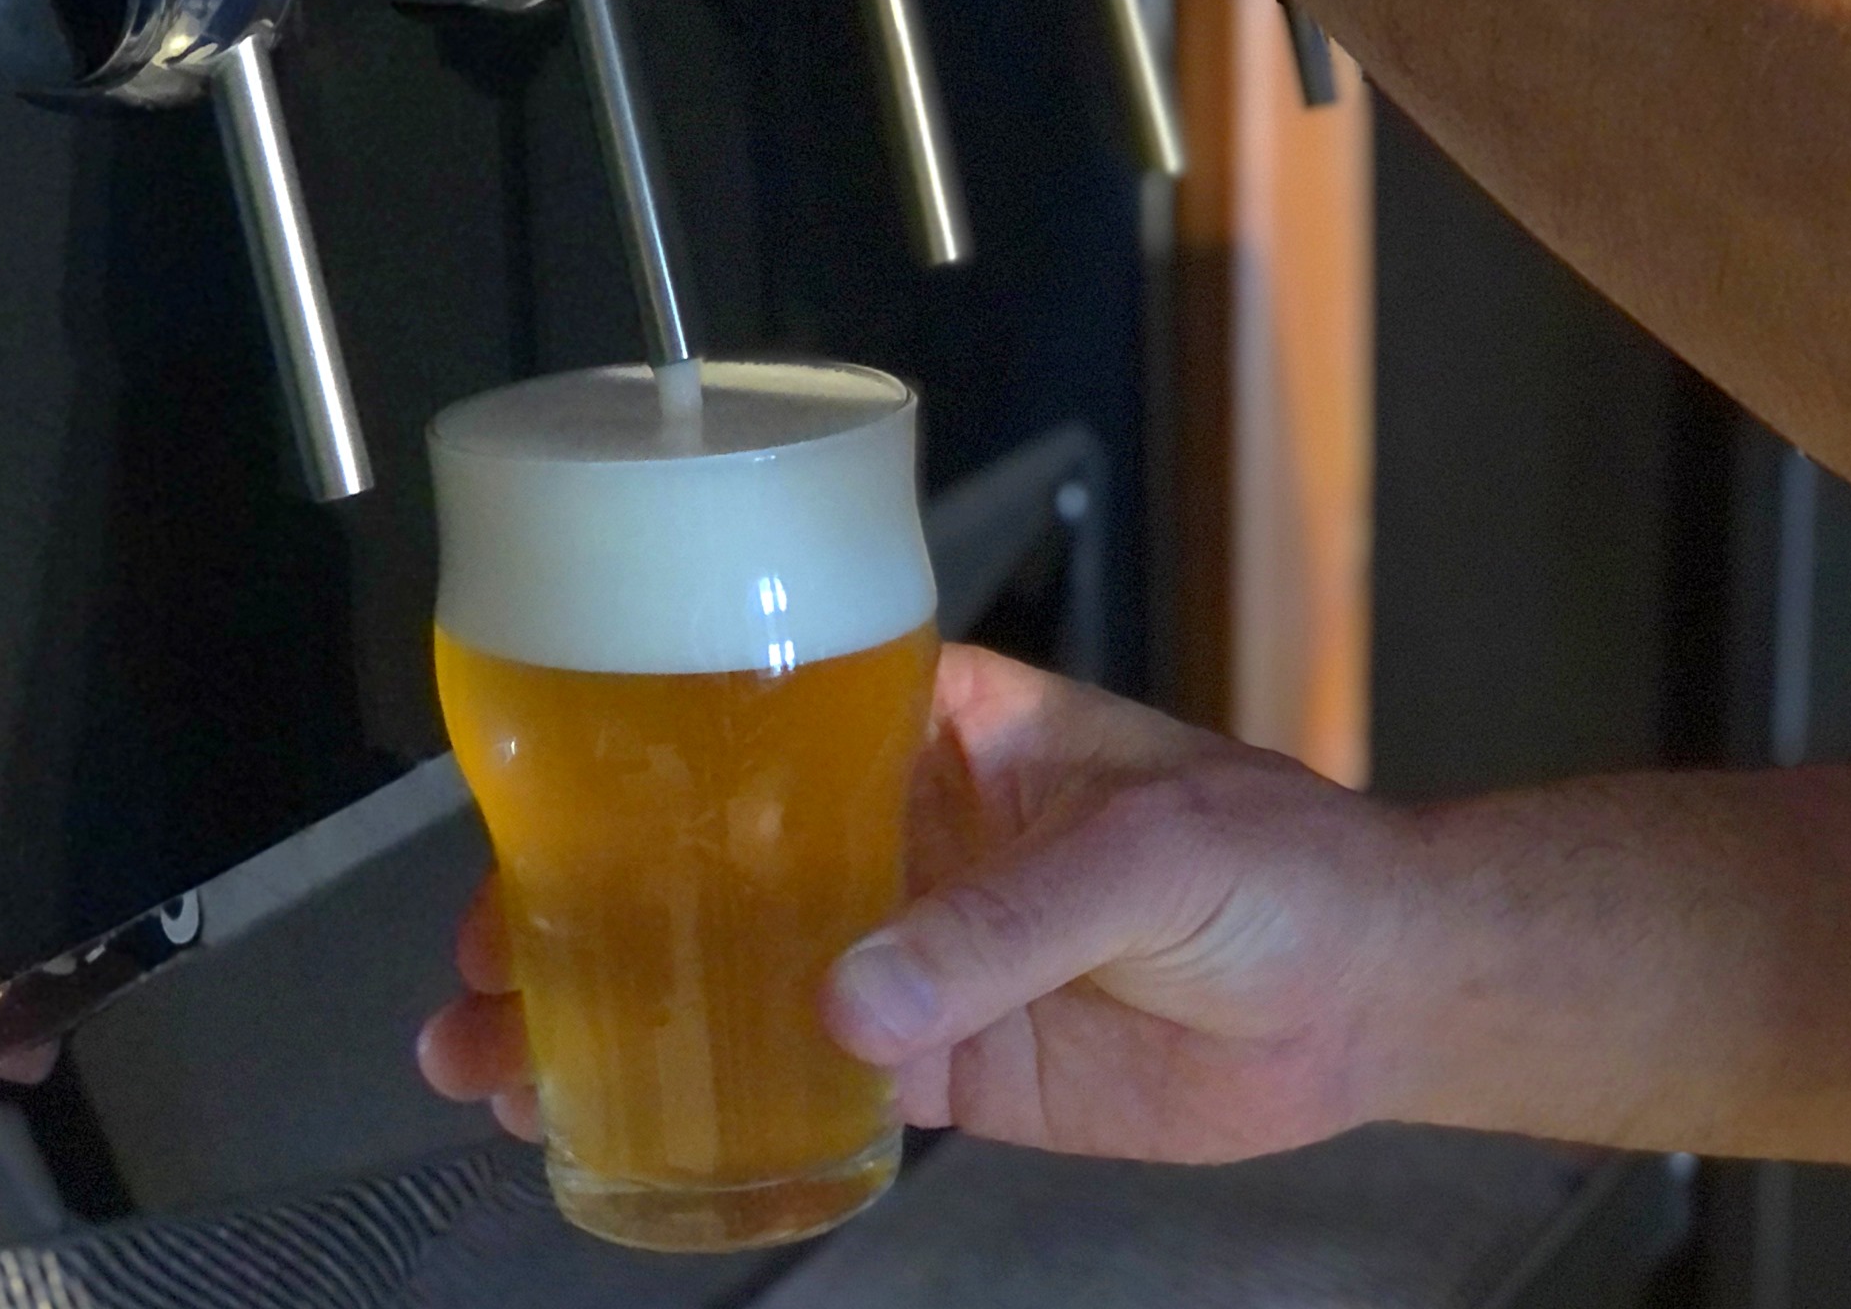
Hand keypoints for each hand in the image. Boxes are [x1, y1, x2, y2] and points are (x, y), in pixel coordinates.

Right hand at [420, 645, 1411, 1164]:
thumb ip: (1004, 922)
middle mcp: (905, 831)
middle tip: (484, 966)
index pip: (760, 725)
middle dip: (590, 905)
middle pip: (716, 860)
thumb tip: (854, 1004)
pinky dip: (727, 1102)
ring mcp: (917, 947)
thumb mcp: (1146, 850)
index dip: (641, 765)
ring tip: (500, 1060)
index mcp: (937, 730)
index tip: (544, 814)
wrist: (1366, 990)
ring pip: (740, 976)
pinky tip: (633, 1127)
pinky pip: (815, 1080)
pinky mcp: (949, 1058)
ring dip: (626, 1013)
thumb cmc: (1275, 856)